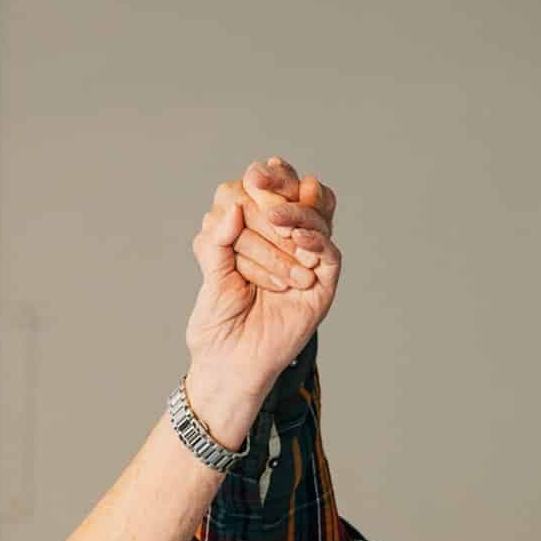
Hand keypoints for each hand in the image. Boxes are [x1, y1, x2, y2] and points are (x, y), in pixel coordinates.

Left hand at [183, 158, 339, 448]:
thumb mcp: (210, 277)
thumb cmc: (218, 323)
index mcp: (257, 231)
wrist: (230, 365)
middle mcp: (286, 240)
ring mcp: (308, 260)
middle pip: (299, 195)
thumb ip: (219, 242)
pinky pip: (330, 252)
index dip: (268, 176)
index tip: (253, 177)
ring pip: (317, 218)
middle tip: (263, 196)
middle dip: (283, 190)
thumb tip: (234, 207)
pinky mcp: (323, 284)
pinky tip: (300, 240)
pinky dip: (317, 240)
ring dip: (298, 214)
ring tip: (277, 220)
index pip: (270, 189)